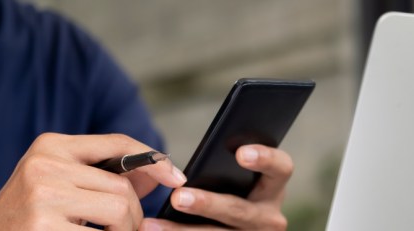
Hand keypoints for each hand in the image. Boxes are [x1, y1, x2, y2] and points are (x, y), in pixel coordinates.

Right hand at [0, 133, 185, 230]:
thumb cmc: (33, 210)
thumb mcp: (65, 181)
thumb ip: (109, 174)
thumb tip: (160, 172)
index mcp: (52, 145)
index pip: (118, 143)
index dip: (154, 159)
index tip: (176, 177)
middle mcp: (45, 164)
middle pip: (122, 187)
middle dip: (132, 214)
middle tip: (126, 229)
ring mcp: (43, 195)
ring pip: (119, 210)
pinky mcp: (44, 227)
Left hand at [140, 144, 292, 230]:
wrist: (233, 223)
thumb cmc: (228, 187)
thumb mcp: (233, 176)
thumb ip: (224, 163)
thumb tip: (203, 149)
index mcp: (273, 187)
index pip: (281, 168)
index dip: (265, 158)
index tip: (240, 153)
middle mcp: (270, 216)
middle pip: (240, 210)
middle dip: (208, 204)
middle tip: (178, 197)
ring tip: (151, 225)